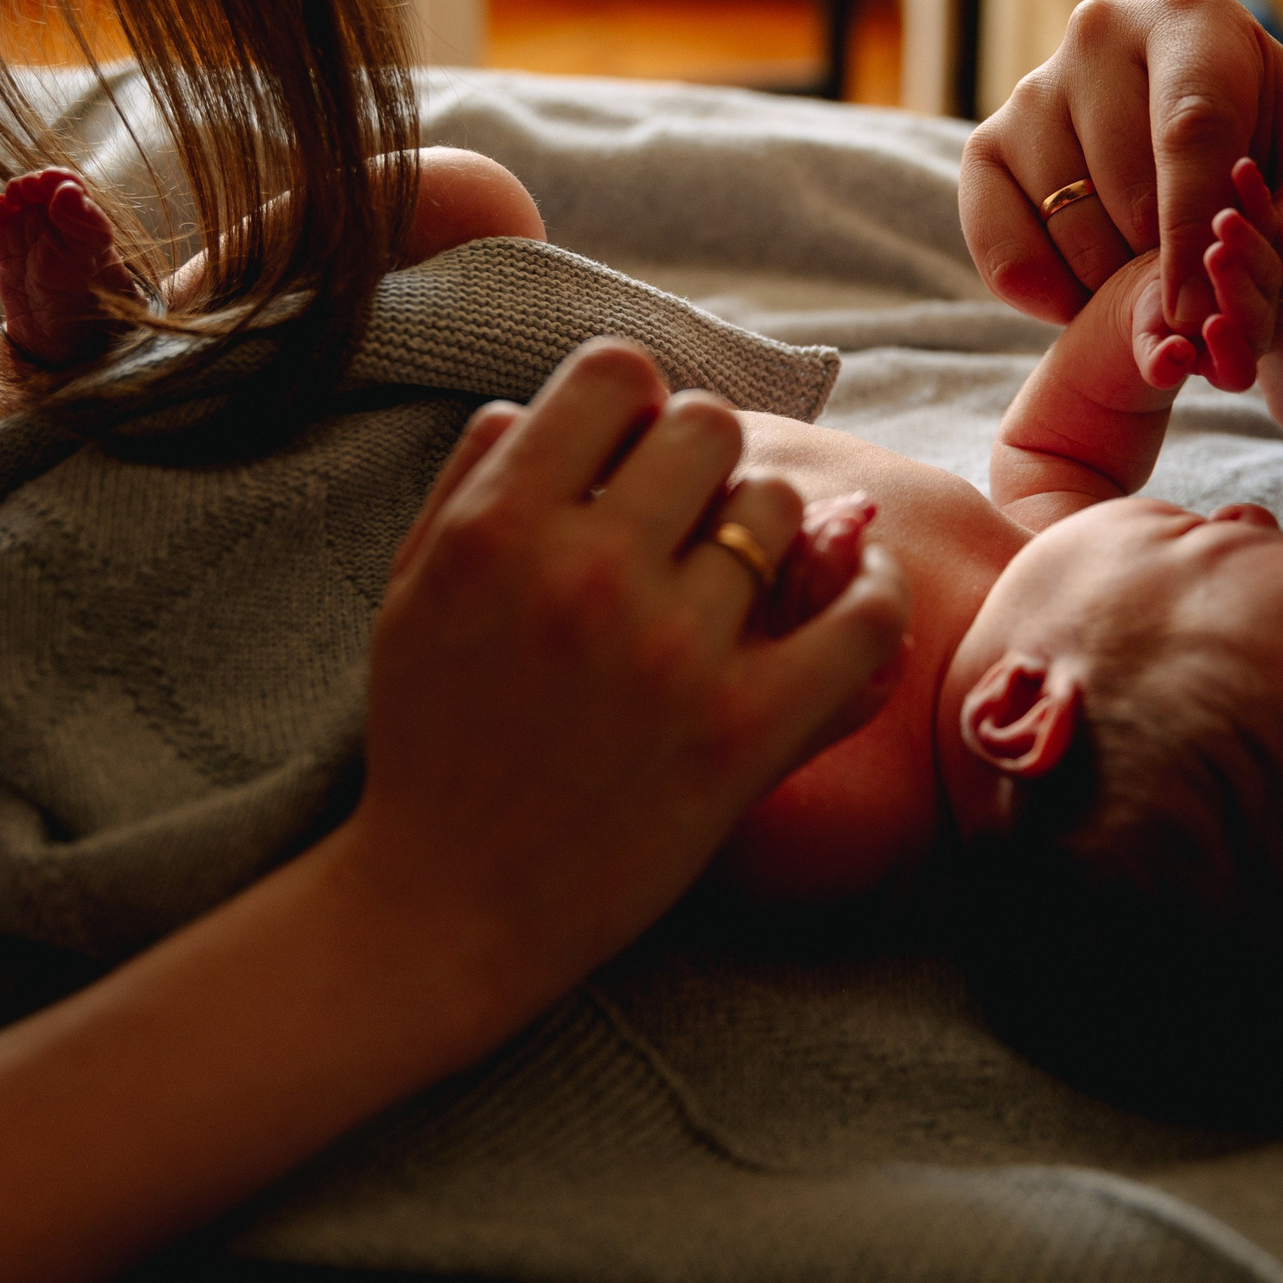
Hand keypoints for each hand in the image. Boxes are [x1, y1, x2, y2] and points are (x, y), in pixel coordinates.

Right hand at [347, 341, 909, 1024]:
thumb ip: (470, 482)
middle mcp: (587, 571)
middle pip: (710, 426)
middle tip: (687, 525)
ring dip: (765, 537)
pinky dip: (872, 594)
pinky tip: (852, 597)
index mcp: (499, 528)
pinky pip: (861, 616)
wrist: (448, 908)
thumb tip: (533, 406)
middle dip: (702, 465)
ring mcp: (674, 651)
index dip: (633, 406)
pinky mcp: (745, 731)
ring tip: (735, 590)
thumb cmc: (431, 746)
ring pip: (779, 508)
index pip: (616, 374)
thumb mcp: (411, 593)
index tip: (633, 459)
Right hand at [961, 0, 1282, 333]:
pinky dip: (1043, 292)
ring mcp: (1035, 85)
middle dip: (1165, 265)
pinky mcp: (987, 143)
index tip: (1198, 310)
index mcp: (1196, 18)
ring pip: (1067, 218)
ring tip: (1152, 279)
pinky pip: (997, 242)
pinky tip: (1087, 298)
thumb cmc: (1275, 163)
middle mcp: (1102, 32)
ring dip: (1112, 281)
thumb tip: (1256, 267)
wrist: (1203, 160)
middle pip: (1129, 185)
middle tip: (1198, 296)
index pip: (1191, 129)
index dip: (1196, 230)